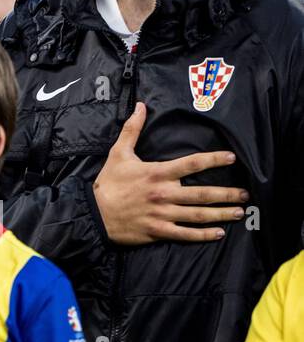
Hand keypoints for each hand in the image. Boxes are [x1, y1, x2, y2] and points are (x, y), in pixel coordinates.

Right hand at [94, 102, 246, 244]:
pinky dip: (204, 235)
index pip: (191, 164)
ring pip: (199, 215)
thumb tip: (140, 106)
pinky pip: (186, 234)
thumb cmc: (108, 183)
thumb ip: (132, 130)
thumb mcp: (118, 153)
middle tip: (245, 194)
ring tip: (239, 211)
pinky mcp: (159, 231)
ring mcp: (163, 214)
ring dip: (222, 214)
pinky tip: (219, 233)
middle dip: (227, 194)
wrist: (95, 212)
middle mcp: (164, 194)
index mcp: (157, 173)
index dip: (214, 160)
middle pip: (202, 193)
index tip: (232, 157)